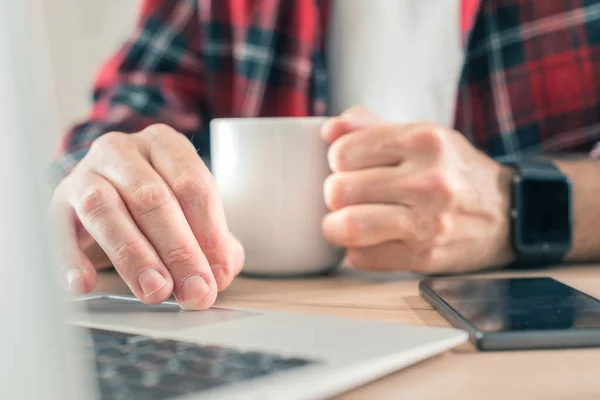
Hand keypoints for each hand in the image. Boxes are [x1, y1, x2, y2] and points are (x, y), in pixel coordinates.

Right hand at [50, 124, 244, 309]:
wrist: (106, 197)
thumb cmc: (156, 207)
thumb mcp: (191, 214)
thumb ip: (214, 242)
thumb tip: (218, 275)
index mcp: (164, 144)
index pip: (193, 186)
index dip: (210, 234)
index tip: (218, 275)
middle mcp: (122, 150)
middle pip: (153, 198)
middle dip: (178, 251)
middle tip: (193, 291)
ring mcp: (85, 173)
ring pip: (106, 209)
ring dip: (134, 255)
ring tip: (155, 290)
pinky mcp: (56, 203)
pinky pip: (59, 231)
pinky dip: (70, 259)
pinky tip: (84, 283)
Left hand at [320, 107, 513, 273]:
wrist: (507, 213)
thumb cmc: (454, 170)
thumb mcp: (421, 136)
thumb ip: (371, 127)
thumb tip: (329, 129)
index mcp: (423, 140)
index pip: (344, 152)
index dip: (337, 161)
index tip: (347, 166)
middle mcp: (428, 180)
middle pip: (340, 190)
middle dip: (334, 194)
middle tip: (345, 195)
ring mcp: (429, 222)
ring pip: (348, 227)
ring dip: (335, 226)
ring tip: (343, 221)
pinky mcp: (425, 257)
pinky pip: (362, 257)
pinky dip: (356, 250)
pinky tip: (371, 239)